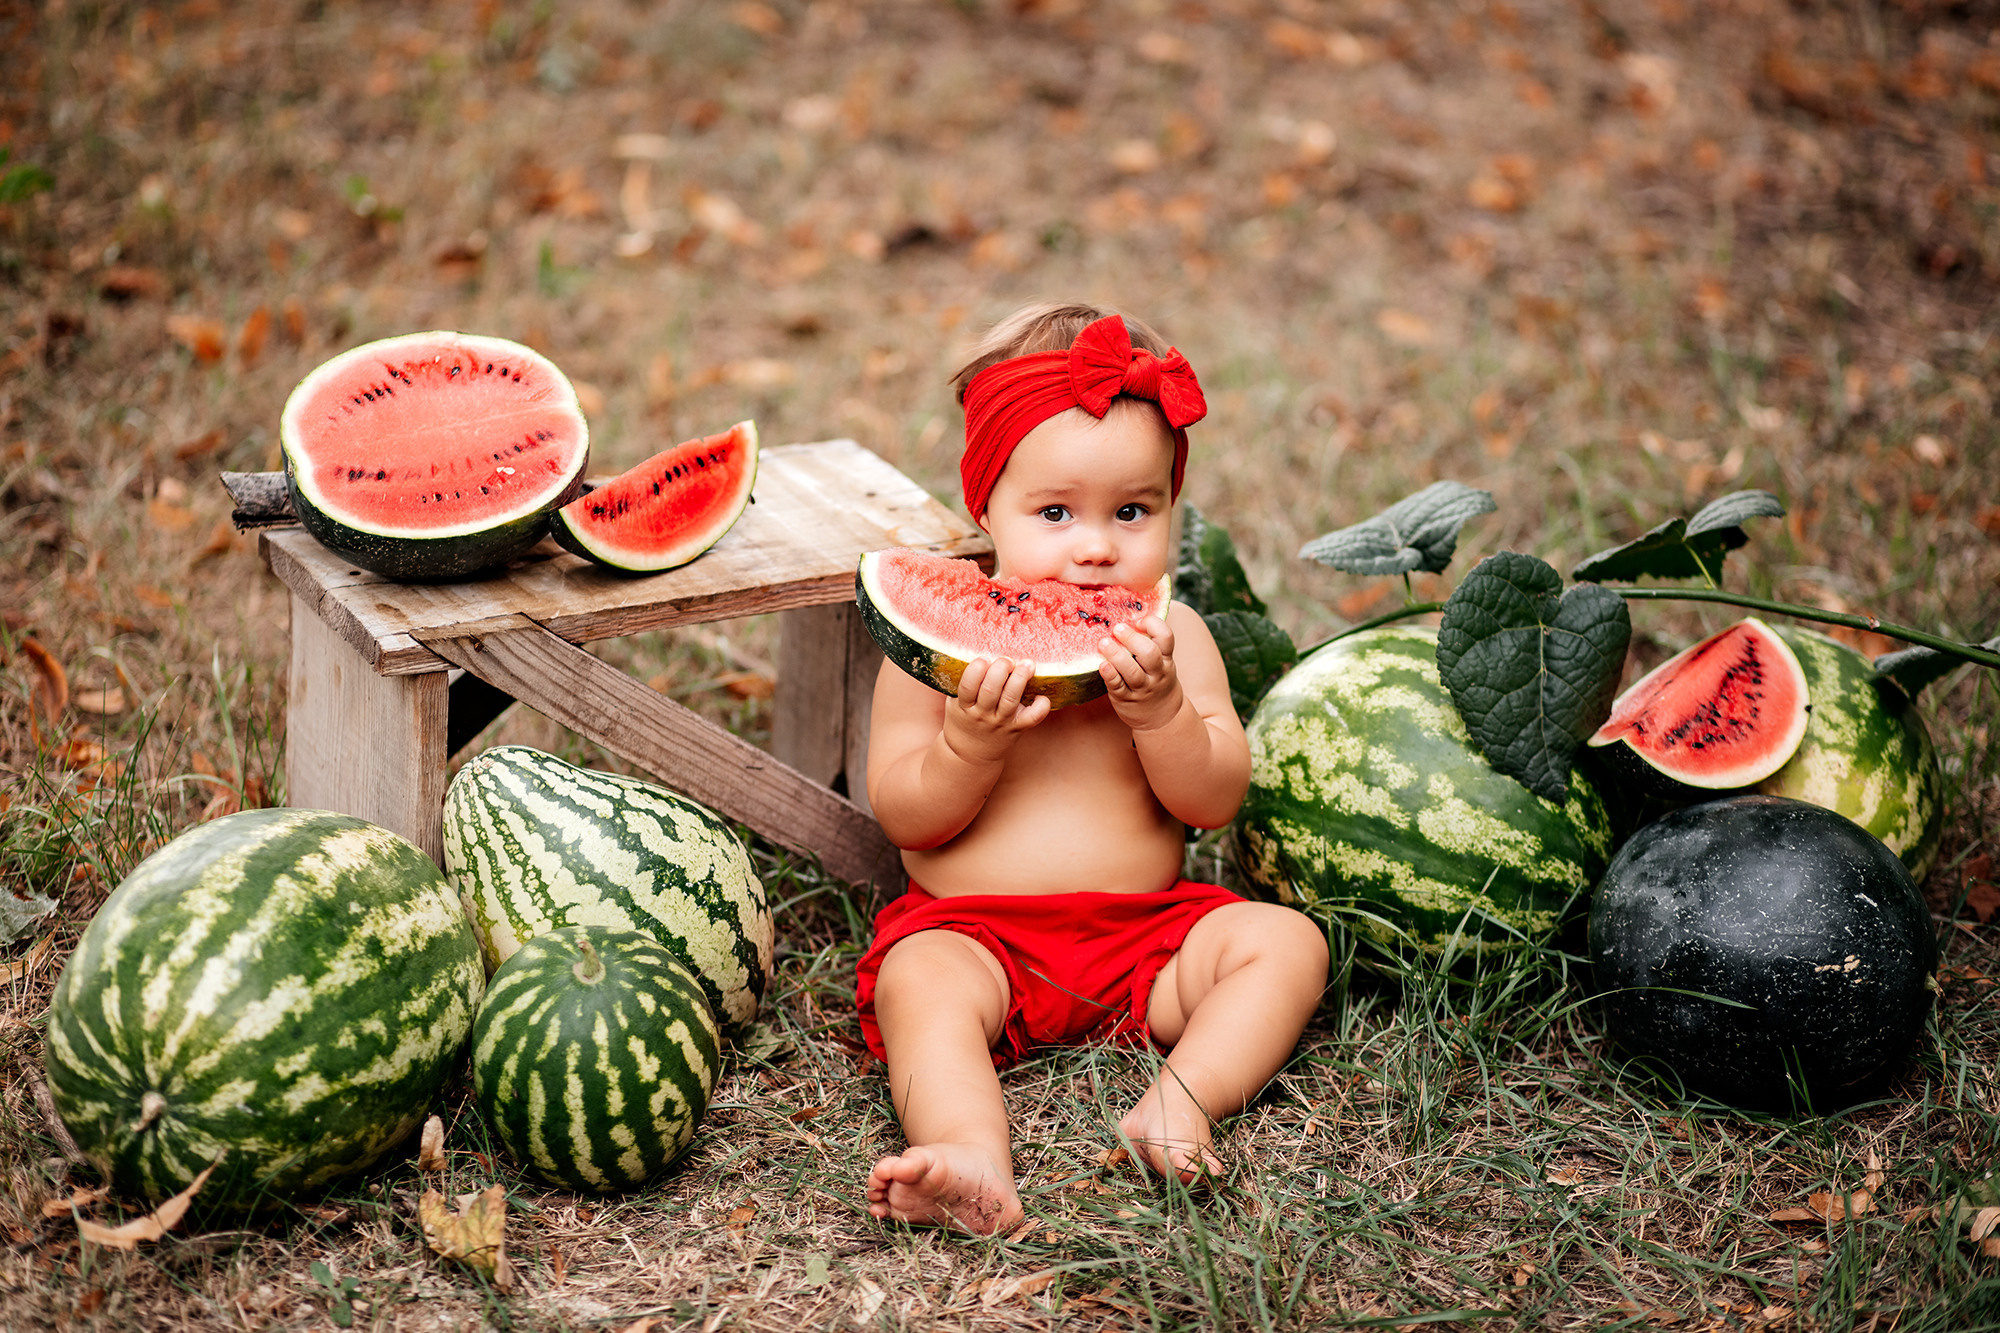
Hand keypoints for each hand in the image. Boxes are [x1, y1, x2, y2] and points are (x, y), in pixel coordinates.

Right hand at [942, 656, 1050, 763]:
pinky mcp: (1016, 728)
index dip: (976, 670)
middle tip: (1007, 660)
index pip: (968, 687)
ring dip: (1019, 680)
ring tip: (1027, 664)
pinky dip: (1040, 707)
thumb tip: (971, 649)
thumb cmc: (963, 720)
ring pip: (1011, 700)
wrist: (969, 754)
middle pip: (991, 691)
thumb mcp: (954, 703)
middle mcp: (982, 715)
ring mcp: (1000, 722)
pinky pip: (1032, 718)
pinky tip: (1041, 695)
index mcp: (964, 706)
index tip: (983, 659)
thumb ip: (963, 683)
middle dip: (1000, 670)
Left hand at [1099, 615, 1182, 731]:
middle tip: (1117, 628)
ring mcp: (1142, 687)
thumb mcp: (1162, 661)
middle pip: (1149, 653)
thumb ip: (1150, 642)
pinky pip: (1118, 687)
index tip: (1138, 619)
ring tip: (1103, 643)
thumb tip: (1128, 613)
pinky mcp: (1126, 699)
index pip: (1166, 637)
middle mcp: (1156, 673)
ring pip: (1132, 671)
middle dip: (1132, 638)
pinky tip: (1102, 665)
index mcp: (1166, 659)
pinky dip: (1110, 675)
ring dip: (1117, 656)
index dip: (1153, 624)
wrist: (1163, 717)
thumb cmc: (1156, 680)